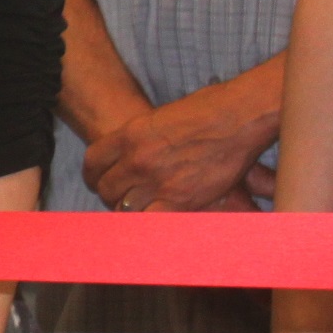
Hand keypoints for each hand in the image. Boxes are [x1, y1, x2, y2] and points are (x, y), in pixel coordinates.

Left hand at [83, 82, 277, 211]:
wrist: (239, 116)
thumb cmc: (207, 109)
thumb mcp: (160, 117)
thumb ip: (141, 139)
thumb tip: (132, 156)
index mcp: (129, 135)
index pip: (93, 163)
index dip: (94, 175)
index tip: (100, 179)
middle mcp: (137, 160)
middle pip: (107, 188)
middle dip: (112, 194)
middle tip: (124, 196)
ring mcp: (157, 182)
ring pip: (125, 208)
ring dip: (130, 210)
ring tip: (140, 209)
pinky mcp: (181, 199)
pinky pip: (152, 221)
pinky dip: (151, 223)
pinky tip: (156, 220)